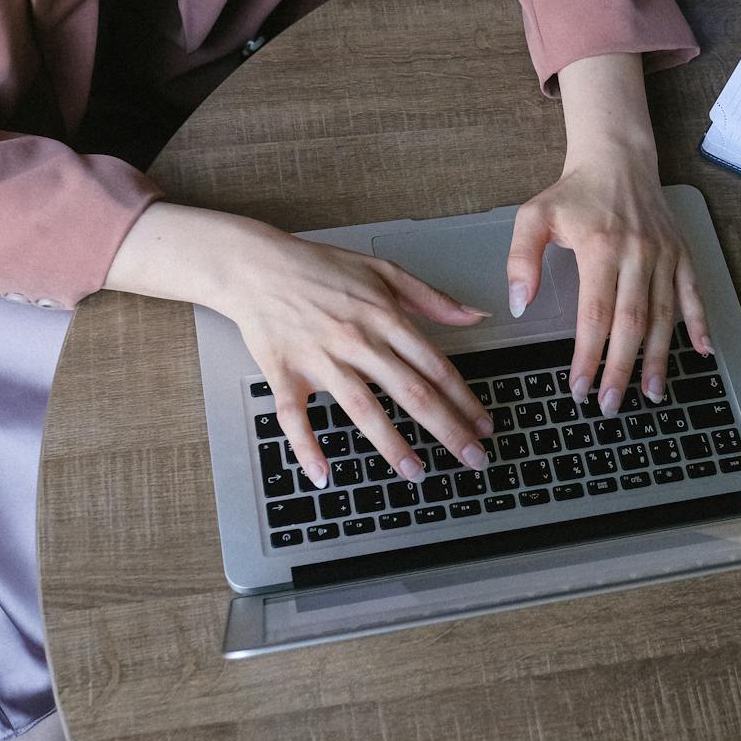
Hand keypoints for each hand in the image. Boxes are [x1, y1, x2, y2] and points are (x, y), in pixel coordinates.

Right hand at [105, 203, 492, 488]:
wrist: (257, 266)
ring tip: (416, 471)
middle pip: (411, 392)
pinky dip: (306, 447)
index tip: (484, 424)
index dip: (465, 399)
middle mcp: (357, 341)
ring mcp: (321, 360)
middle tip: (472, 458)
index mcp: (385, 317)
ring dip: (392, 443)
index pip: (435, 366)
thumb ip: (432, 298)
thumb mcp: (383, 270)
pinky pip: (295, 418)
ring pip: (363, 408)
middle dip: (447, 428)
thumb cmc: (320, 267)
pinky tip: (323, 474)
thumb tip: (474, 316)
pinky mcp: (285, 374)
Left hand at [507, 54, 711, 413]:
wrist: (618, 158)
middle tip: (612, 404)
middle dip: (622, 368)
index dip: (588, 355)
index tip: (580, 386)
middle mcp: (637, 253)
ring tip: (651, 393)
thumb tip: (518, 305)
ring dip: (659, 358)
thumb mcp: (534, 216)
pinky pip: (693, 294)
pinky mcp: (681, 253)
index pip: (594, 314)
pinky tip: (703, 353)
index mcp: (600, 247)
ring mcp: (664, 255)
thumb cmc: (574, 193)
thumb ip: (520, 260)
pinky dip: (700, 324)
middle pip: (632, 323)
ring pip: (665, 316)